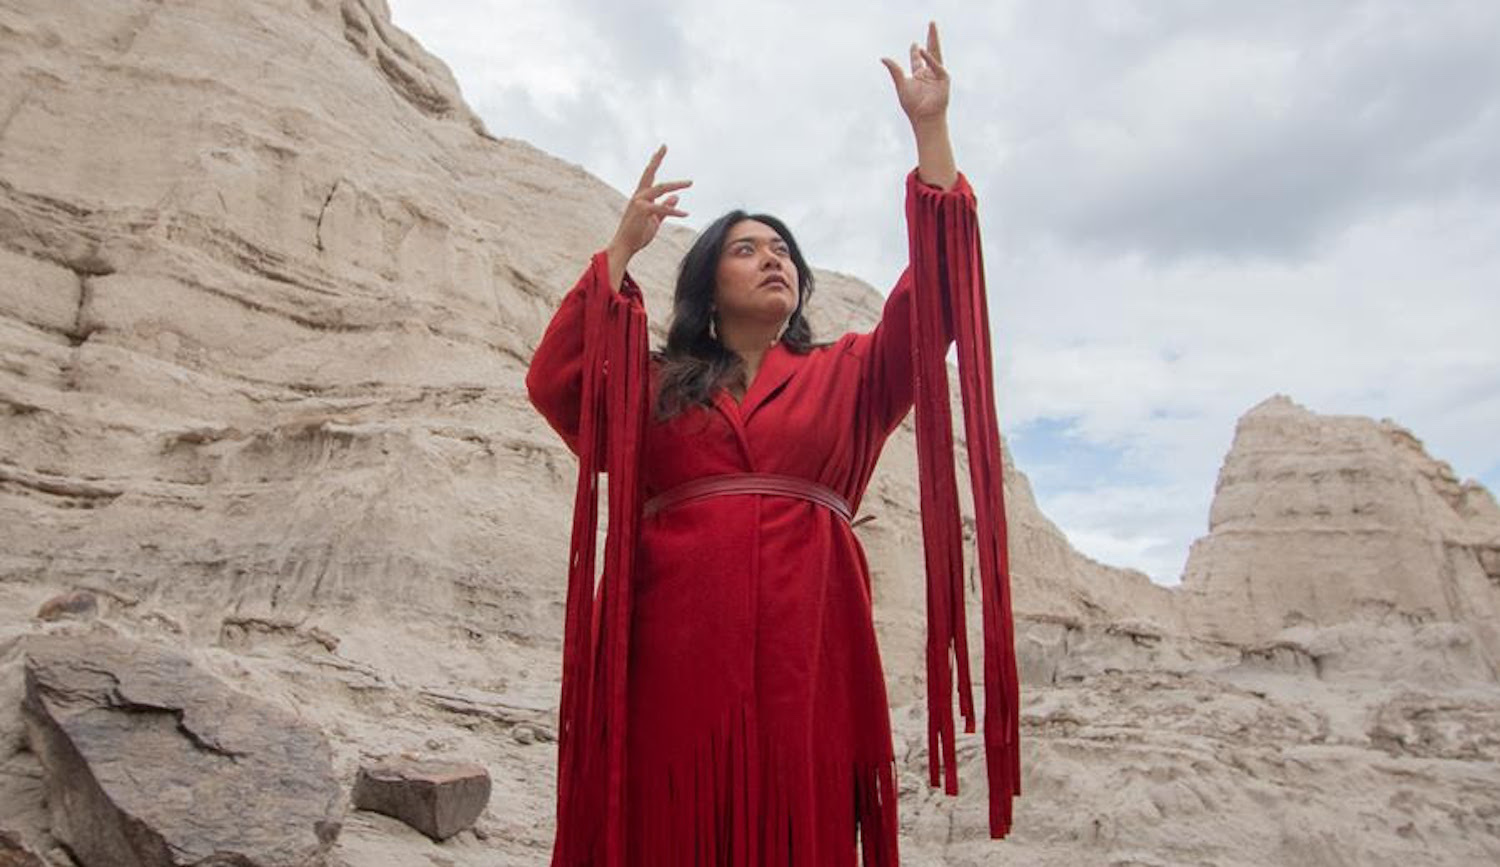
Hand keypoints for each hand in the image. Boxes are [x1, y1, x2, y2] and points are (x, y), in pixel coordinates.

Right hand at [609, 145, 690, 261]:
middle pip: (649, 173)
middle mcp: (638, 196)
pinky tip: (685, 213)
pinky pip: (662, 209)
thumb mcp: (655, 220)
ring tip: (690, 182)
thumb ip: (665, 207)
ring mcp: (639, 202)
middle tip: (664, 146)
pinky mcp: (643, 212)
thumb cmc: (638, 234)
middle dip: (657, 159)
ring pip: (660, 188)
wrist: (625, 247)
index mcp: (640, 196)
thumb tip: (676, 197)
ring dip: (676, 185)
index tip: (661, 150)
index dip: (655, 162)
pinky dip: (675, 211)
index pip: (648, 176)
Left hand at [881, 21, 948, 126]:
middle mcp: (929, 74)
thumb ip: (894, 70)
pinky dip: (930, 59)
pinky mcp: (944, 80)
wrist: (923, 118)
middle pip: (930, 52)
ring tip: (932, 27)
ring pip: (936, 54)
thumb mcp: (901, 84)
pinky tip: (923, 51)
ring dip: (934, 40)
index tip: (914, 44)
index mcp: (919, 76)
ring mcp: (937, 76)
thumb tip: (883, 58)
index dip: (915, 51)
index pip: (917, 60)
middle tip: (931, 24)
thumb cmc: (912, 106)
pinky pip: (938, 67)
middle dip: (930, 38)